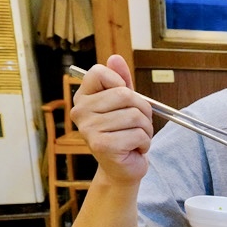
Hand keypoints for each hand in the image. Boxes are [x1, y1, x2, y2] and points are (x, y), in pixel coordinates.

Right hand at [69, 54, 153, 184]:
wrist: (122, 168)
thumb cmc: (124, 133)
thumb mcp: (124, 104)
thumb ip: (121, 80)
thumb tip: (115, 58)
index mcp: (83, 97)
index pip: (99, 72)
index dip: (121, 83)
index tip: (125, 100)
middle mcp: (80, 112)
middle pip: (125, 94)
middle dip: (142, 110)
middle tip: (137, 124)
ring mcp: (89, 129)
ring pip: (135, 116)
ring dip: (145, 129)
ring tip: (136, 138)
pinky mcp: (102, 146)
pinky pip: (138, 134)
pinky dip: (144, 142)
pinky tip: (134, 149)